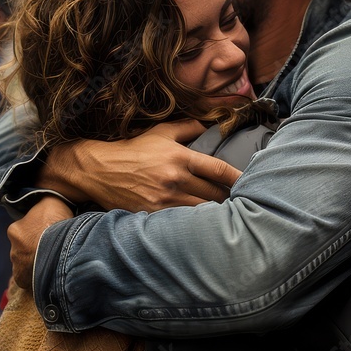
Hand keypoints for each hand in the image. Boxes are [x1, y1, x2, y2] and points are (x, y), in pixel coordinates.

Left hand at [8, 197, 73, 291]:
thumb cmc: (56, 223)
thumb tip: (41, 202)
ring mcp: (17, 267)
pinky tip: (49, 273)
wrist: (63, 248)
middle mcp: (12, 249)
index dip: (37, 231)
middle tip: (51, 248)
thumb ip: (41, 203)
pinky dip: (37, 277)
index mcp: (14, 230)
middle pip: (24, 248)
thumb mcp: (50, 201)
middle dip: (34, 248)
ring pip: (26, 264)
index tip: (48, 233)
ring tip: (52, 262)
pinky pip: (29, 279)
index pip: (23, 230)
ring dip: (35, 263)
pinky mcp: (23, 281)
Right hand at [39, 120, 241, 211]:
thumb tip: (211, 125)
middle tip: (238, 200)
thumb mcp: (160, 132)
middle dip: (228, 198)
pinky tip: (203, 225)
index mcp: (180, 157)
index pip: (219, 169)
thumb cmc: (133, 149)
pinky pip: (183, 222)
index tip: (250, 182)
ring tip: (226, 215)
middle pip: (214, 194)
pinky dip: (195, 223)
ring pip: (202, 210)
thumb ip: (188, 127)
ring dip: (215, 213)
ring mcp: (165, 198)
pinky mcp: (154, 214)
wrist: (100, 169)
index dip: (238, 177)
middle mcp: (175, 178)